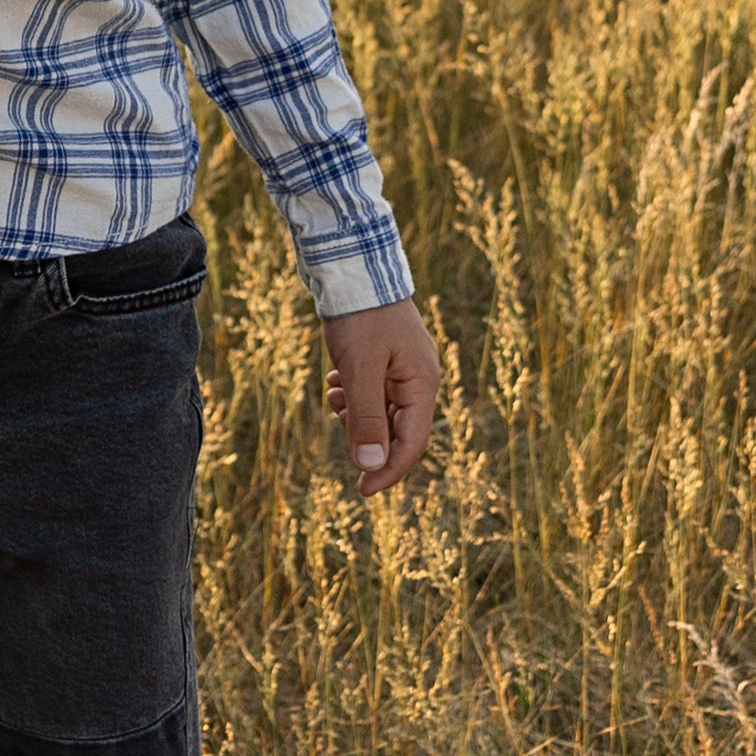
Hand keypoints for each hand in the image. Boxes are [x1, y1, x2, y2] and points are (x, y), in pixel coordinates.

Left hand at [320, 298, 439, 499]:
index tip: (361, 491)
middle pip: (398, 429)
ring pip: (383, 409)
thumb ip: (366, 419)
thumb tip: (372, 465)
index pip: (411, 445)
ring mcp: (403, 364)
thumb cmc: (360, 315)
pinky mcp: (386, 353)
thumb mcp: (359, 370)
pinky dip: (354, 393)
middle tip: (338, 416)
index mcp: (422, 384)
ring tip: (334, 394)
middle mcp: (419, 377)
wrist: (353, 263)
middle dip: (366, 435)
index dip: (387, 471)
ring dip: (356, 413)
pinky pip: (374, 389)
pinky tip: (334, 380)